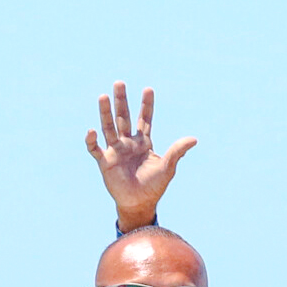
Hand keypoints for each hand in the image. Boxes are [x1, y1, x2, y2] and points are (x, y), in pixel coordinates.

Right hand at [86, 82, 195, 231]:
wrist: (139, 204)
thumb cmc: (154, 187)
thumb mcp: (168, 167)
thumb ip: (177, 151)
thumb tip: (194, 139)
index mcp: (144, 142)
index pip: (145, 119)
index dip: (146, 105)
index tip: (148, 89)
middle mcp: (128, 143)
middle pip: (123, 117)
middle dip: (121, 101)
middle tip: (119, 83)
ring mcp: (116, 151)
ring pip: (109, 127)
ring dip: (105, 112)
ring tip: (103, 96)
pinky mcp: (105, 162)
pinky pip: (95, 149)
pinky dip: (91, 140)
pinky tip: (91, 130)